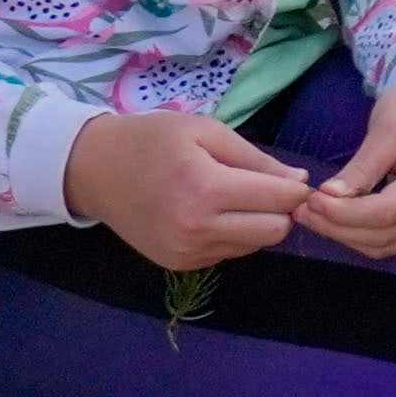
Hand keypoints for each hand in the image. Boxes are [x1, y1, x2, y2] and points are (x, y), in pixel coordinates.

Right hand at [69, 106, 308, 272]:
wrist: (95, 170)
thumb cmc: (153, 140)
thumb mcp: (207, 132)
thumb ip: (256, 159)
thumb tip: (300, 181)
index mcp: (205, 188)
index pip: (280, 200)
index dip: (295, 188)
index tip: (290, 177)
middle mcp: (196, 228)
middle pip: (274, 231)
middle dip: (281, 210)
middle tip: (266, 189)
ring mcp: (185, 252)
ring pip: (254, 246)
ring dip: (256, 224)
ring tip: (232, 198)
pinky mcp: (178, 264)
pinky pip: (228, 253)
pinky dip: (232, 235)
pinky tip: (211, 213)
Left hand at [291, 66, 395, 260]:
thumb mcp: (389, 126)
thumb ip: (363, 165)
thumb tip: (329, 196)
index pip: (386, 212)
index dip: (343, 214)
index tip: (311, 200)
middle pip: (384, 235)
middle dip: (338, 228)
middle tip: (303, 210)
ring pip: (386, 246)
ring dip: (346, 236)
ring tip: (315, 215)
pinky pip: (392, 242)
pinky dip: (361, 236)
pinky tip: (339, 219)